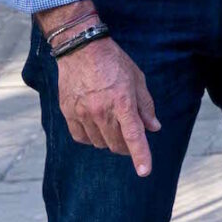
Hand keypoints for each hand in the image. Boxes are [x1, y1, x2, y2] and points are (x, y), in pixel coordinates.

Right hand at [53, 25, 160, 177]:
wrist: (81, 49)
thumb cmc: (114, 62)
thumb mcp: (137, 80)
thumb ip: (146, 106)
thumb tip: (154, 128)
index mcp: (122, 102)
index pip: (133, 136)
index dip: (140, 156)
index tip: (145, 171)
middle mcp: (101, 111)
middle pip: (116, 143)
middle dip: (127, 145)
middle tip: (130, 136)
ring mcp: (82, 113)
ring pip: (99, 143)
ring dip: (109, 141)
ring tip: (113, 125)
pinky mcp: (68, 113)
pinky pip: (81, 137)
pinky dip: (91, 138)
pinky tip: (96, 127)